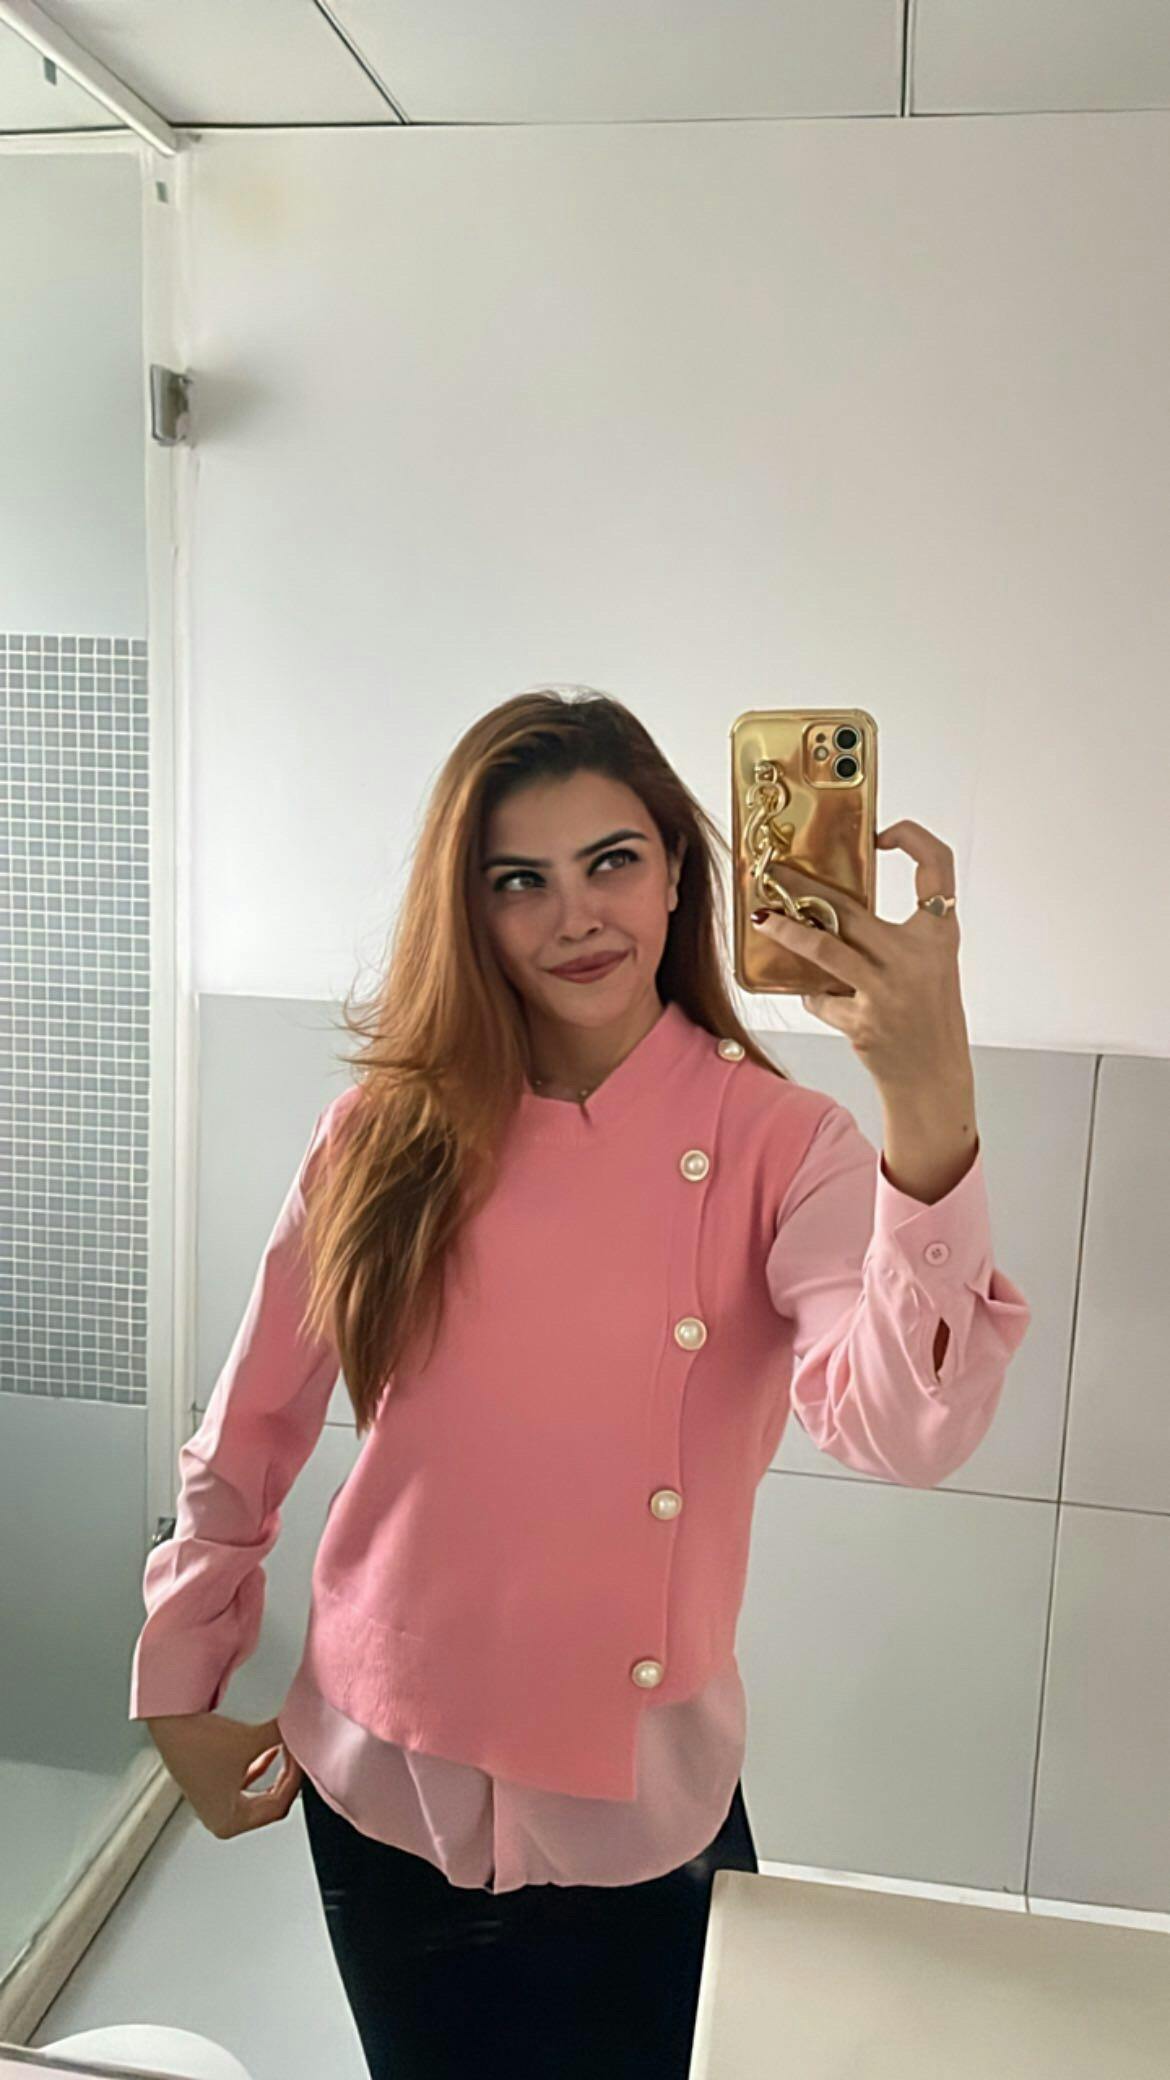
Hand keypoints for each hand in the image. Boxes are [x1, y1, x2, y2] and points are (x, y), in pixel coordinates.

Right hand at [145, 1711, 303, 1838]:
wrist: (169, 1715)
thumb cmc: (198, 1737)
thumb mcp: (254, 1741)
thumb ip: (287, 1741)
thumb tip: (307, 1732)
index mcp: (228, 1823)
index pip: (278, 1806)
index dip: (294, 1778)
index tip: (299, 1754)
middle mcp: (218, 1816)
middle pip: (271, 1801)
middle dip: (286, 1774)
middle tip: (294, 1751)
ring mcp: (213, 1799)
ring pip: (260, 1789)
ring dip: (273, 1767)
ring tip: (282, 1745)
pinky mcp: (210, 1780)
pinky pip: (246, 1779)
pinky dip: (259, 1763)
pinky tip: (266, 1746)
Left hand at [750, 819, 973, 1096]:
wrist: (934, 1078)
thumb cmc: (929, 1018)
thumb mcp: (929, 967)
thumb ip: (897, 937)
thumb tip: (837, 906)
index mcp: (940, 936)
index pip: (937, 865)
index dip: (912, 837)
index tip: (881, 834)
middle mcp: (917, 957)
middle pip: (852, 906)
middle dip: (806, 887)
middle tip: (778, 875)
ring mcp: (888, 990)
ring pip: (824, 947)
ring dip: (787, 931)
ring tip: (764, 919)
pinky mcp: (863, 1021)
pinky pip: (822, 997)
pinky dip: (815, 995)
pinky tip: (816, 996)